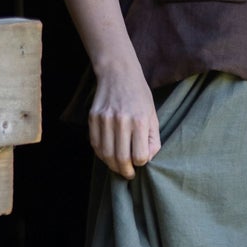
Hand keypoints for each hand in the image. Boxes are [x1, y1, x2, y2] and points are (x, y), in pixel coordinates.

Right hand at [89, 58, 160, 179]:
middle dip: (125, 171)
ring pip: (105, 154)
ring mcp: (105, 119)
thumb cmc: (139, 95)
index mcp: (139, 121)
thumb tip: (147, 159)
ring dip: (112, 165)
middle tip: (128, 174)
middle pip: (120, 158)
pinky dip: (101, 154)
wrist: (118, 72)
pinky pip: (95, 144)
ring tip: (118, 167)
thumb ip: (153, 139)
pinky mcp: (93, 118)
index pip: (139, 156)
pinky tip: (108, 155)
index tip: (140, 162)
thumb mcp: (153, 115)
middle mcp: (121, 121)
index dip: (140, 163)